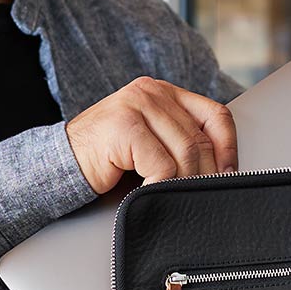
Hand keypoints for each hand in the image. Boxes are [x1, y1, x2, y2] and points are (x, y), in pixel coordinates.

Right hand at [65, 76, 237, 193]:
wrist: (61, 163)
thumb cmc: (107, 157)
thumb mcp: (150, 141)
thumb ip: (179, 140)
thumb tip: (222, 168)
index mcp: (165, 92)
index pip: (216, 114)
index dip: (229, 147)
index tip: (229, 174)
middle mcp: (152, 92)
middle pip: (200, 139)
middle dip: (205, 174)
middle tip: (200, 197)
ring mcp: (137, 105)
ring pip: (184, 153)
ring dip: (183, 183)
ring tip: (174, 197)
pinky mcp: (124, 125)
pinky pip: (161, 166)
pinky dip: (161, 187)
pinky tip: (150, 193)